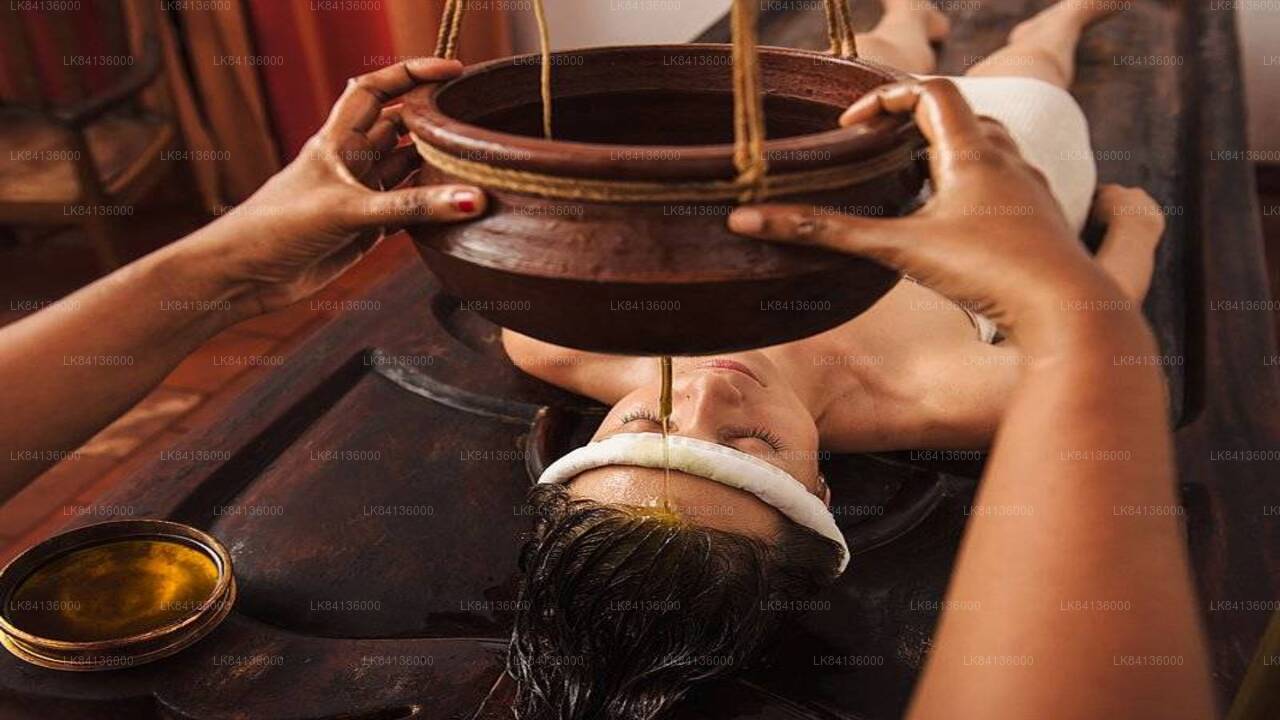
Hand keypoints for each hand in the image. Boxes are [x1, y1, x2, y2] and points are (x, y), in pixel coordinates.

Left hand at [182, 57, 485, 316]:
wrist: (241, 275)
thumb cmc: (276, 228)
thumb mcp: (347, 211)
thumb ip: (411, 206)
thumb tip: (473, 198)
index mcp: (337, 141)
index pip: (377, 89)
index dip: (412, 73)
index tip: (453, 70)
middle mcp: (352, 163)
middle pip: (402, 127)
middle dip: (435, 120)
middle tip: (477, 117)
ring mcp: (361, 197)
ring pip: (409, 169)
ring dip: (438, 166)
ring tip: (480, 163)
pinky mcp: (366, 230)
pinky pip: (409, 211)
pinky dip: (433, 209)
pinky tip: (459, 208)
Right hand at [728, 79, 1135, 348]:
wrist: (1068, 313)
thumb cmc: (989, 272)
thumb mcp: (897, 249)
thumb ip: (825, 232)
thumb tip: (747, 219)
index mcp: (973, 152)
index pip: (930, 91)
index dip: (887, 97)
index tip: (852, 126)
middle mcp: (1008, 160)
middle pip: (961, 113)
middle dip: (916, 121)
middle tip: (880, 147)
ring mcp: (1031, 189)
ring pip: (990, 145)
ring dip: (950, 148)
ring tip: (916, 178)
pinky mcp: (1043, 220)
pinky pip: (1008, 181)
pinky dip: (977, 182)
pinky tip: (959, 219)